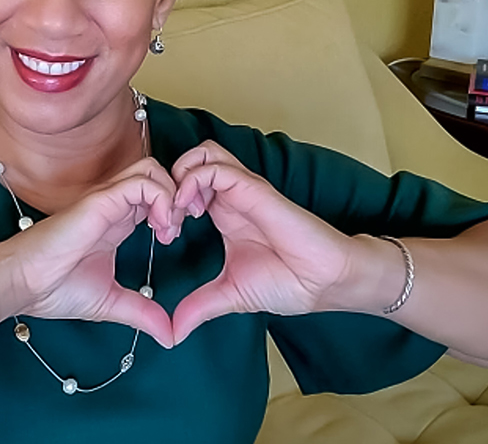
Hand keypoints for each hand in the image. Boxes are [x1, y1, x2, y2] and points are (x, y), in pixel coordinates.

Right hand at [1, 158, 183, 347]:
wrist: (22, 284)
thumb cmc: (55, 288)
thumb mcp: (110, 302)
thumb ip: (141, 312)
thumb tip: (169, 335)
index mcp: (116, 221)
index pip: (154, 195)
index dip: (172, 210)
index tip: (172, 239)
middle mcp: (113, 204)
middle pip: (157, 175)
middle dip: (178, 197)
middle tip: (175, 230)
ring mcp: (107, 199)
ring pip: (151, 170)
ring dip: (171, 195)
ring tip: (168, 228)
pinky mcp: (101, 201)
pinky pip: (141, 182)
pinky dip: (161, 198)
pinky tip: (160, 227)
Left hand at [170, 141, 356, 343]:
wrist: (322, 284)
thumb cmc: (287, 282)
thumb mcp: (229, 294)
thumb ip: (199, 307)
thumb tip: (173, 333)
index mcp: (223, 213)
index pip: (186, 184)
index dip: (165, 203)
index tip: (165, 235)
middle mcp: (231, 196)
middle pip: (192, 160)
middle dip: (168, 183)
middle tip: (166, 219)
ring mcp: (243, 190)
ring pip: (203, 154)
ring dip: (180, 175)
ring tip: (179, 211)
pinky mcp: (254, 189)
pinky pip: (216, 167)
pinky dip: (194, 180)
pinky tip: (191, 210)